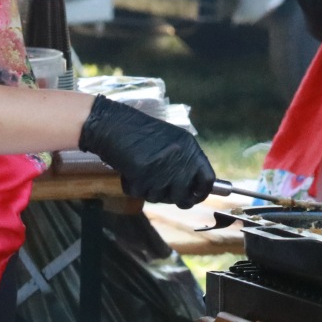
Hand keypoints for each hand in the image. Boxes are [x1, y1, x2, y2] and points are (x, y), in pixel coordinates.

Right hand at [78, 95, 215, 206]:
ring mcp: (162, 167)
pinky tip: (130, 171)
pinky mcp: (143, 174)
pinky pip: (140, 194)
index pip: (207, 180)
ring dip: (149, 190)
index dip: (201, 193)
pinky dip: (132, 187)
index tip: (193, 197)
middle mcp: (180, 158)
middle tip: (160, 188)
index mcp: (190, 148)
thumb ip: (185, 163)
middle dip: (171, 197)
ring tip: (141, 171)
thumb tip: (194, 190)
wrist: (114, 124)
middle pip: (184, 196)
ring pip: (160, 198)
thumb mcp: (172, 142)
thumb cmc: (141, 133)